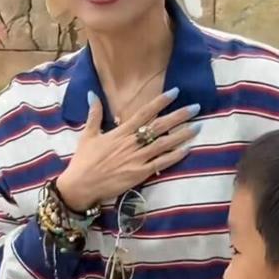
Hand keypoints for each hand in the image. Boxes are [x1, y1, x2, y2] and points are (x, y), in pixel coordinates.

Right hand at [57, 89, 197, 211]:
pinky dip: (174, 156)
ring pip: (163, 144)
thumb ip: (94, 114)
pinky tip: (187, 149)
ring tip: (197, 126)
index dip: (160, 102)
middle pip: (159, 126)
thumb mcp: (87, 135)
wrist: (81, 185)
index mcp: (120, 133)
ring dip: (181, 135)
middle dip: (178, 116)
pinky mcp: (139, 174)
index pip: (144, 113)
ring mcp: (137, 159)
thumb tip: (92, 94)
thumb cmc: (84, 161)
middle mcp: (131, 143)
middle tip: (196, 108)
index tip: (175, 92)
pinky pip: (161, 164)